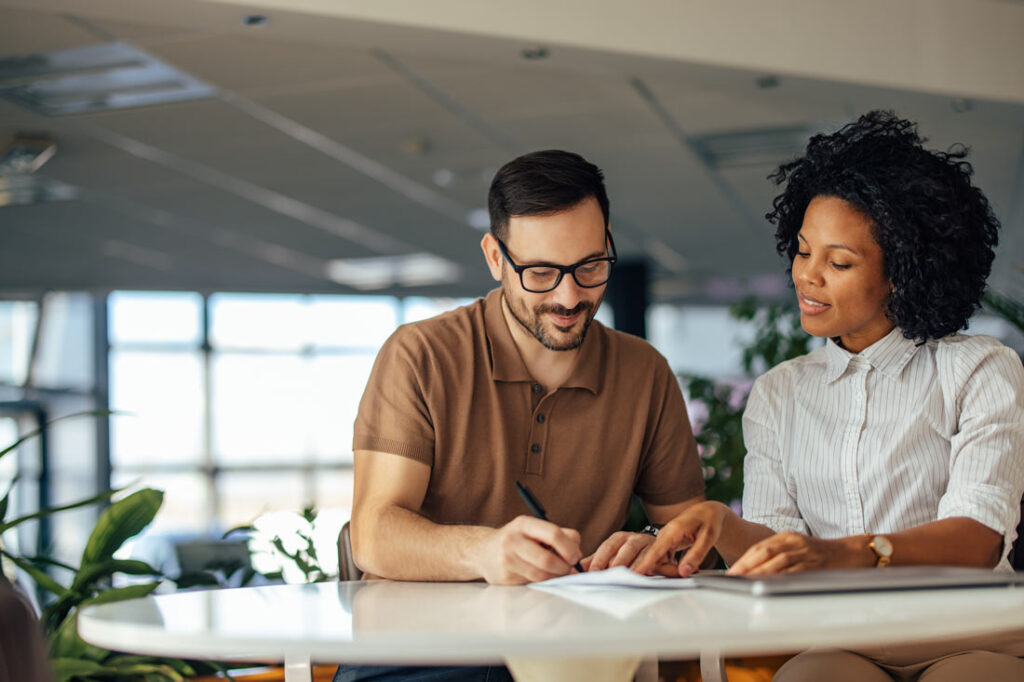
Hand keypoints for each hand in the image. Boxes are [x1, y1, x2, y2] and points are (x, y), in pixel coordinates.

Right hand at [475, 515, 582, 584]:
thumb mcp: (535, 530)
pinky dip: (544, 581)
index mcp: (524, 524)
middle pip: (547, 559)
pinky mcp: (504, 577)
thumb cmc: (519, 540)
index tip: (576, 556)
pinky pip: (532, 583)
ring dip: (555, 577)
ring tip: (557, 572)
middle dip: (564, 567)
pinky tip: (543, 576)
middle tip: (569, 569)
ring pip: (541, 574)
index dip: (569, 548)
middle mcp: (512, 540)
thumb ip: (560, 536)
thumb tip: (578, 553)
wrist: (484, 551)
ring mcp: (506, 559)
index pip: (554, 534)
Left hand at [582, 532, 654, 571]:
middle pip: (624, 549)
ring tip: (628, 575)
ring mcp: (648, 544)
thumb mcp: (611, 554)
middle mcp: (633, 538)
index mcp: (618, 539)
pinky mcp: (661, 552)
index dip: (600, 560)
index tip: (593, 572)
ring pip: (641, 553)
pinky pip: (656, 558)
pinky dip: (651, 566)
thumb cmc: (629, 554)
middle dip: (617, 562)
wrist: (656, 548)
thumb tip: (575, 569)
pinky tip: (647, 574)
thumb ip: (595, 561)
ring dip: (635, 565)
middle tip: (610, 574)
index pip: (607, 547)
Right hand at [632, 501, 727, 576]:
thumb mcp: (707, 539)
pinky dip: (671, 567)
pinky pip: (662, 560)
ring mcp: (663, 540)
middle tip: (688, 573)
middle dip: (666, 572)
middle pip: (654, 559)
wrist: (706, 512)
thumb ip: (695, 556)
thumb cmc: (708, 521)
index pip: (655, 550)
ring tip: (692, 568)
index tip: (635, 573)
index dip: (645, 563)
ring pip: (658, 562)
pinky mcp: (664, 545)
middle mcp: (664, 535)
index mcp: (673, 531)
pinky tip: (684, 566)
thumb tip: (684, 572)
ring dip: (671, 570)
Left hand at [727, 531, 843, 575]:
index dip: (745, 559)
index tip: (732, 570)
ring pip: (778, 560)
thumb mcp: (796, 548)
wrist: (849, 552)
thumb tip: (756, 570)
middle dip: (747, 565)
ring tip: (746, 581)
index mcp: (786, 536)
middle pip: (765, 551)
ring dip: (760, 571)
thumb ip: (779, 555)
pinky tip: (771, 583)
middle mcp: (794, 541)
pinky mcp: (815, 563)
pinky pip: (795, 570)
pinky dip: (781, 577)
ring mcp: (805, 551)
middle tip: (733, 576)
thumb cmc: (819, 553)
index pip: (760, 547)